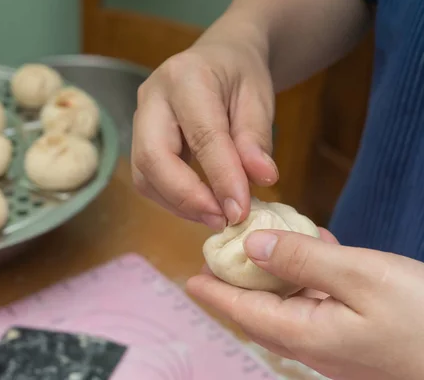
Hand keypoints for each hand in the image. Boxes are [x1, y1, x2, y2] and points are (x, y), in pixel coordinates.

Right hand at [131, 24, 276, 228]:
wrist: (218, 56)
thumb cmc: (241, 74)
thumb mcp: (258, 97)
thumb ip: (255, 137)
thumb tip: (261, 179)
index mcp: (186, 77)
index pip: (201, 135)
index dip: (221, 176)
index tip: (240, 211)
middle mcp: (152, 97)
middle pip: (153, 158)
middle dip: (186, 197)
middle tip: (221, 220)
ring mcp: (139, 119)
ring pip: (144, 174)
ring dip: (178, 204)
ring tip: (215, 216)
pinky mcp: (138, 140)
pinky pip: (147, 179)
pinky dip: (173, 200)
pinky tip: (201, 205)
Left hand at [187, 229, 423, 379]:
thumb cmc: (422, 318)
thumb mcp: (359, 278)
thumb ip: (302, 260)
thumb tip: (252, 246)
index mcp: (305, 334)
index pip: (244, 312)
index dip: (215, 294)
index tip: (190, 279)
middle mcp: (315, 345)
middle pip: (261, 313)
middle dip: (238, 287)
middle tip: (220, 259)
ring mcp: (339, 344)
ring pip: (290, 307)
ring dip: (272, 279)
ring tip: (258, 251)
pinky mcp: (360, 336)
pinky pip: (321, 304)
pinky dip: (309, 277)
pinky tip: (314, 252)